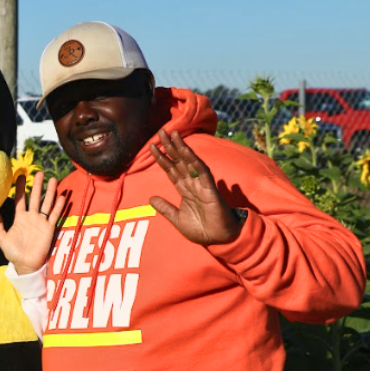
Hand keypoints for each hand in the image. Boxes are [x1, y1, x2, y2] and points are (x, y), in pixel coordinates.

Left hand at [0, 171, 65, 273]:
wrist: (25, 265)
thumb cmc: (13, 252)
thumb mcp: (2, 238)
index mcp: (20, 218)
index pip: (21, 200)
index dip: (21, 188)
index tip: (20, 176)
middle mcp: (32, 217)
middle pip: (35, 198)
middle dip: (37, 185)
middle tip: (40, 172)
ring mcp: (41, 222)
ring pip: (47, 203)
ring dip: (50, 192)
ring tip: (53, 180)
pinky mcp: (49, 228)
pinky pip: (55, 215)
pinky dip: (58, 207)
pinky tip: (62, 197)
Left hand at [148, 129, 241, 245]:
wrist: (218, 239)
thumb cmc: (201, 230)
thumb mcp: (177, 219)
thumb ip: (165, 208)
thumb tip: (151, 198)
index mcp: (185, 190)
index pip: (171, 170)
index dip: (162, 158)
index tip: (152, 146)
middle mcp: (192, 184)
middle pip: (178, 161)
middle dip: (169, 147)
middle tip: (160, 131)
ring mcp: (201, 184)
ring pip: (189, 162)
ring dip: (180, 147)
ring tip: (172, 134)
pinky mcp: (210, 188)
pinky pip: (201, 171)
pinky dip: (193, 160)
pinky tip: (186, 150)